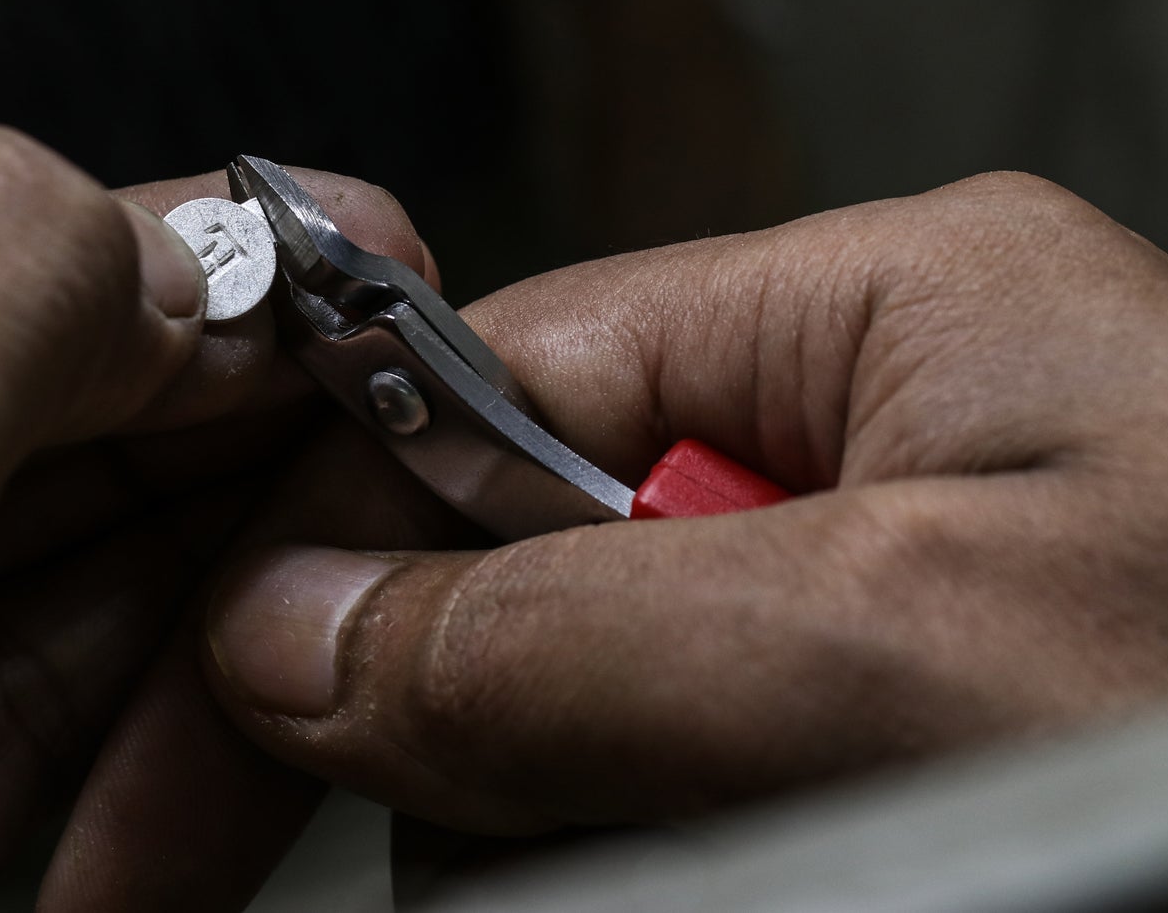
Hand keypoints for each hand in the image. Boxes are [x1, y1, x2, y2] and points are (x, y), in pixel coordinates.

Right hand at [56, 172, 1167, 907]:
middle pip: (544, 558)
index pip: (510, 363)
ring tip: (743, 867)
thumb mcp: (906, 648)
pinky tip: (755, 875)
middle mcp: (887, 440)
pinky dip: (679, 861)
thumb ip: (568, 633)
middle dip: (509, 713)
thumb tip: (288, 633)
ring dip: (597, 826)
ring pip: (608, 714)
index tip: (250, 655)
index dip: (363, 500)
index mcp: (887, 310)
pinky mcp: (917, 737)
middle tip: (597, 838)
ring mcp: (904, 604)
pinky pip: (699, 801)